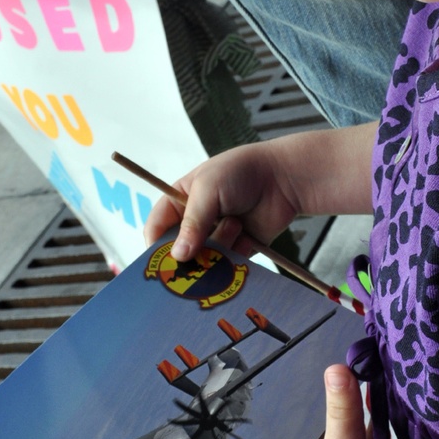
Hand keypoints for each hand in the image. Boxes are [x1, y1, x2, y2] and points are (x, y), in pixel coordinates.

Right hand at [144, 142, 300, 260]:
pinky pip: (227, 266)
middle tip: (200, 252)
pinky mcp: (236, 250)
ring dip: (220, 245)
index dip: (156, 246)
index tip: (161, 262)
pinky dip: (235, 256)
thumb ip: (192, 222)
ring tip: (236, 224)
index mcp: (179, 202)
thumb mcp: (208, 189)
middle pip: (178, 252)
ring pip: (205, 260)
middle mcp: (195, 223)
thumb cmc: (241, 172)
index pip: (157, 229)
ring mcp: (216, 238)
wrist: (283, 178)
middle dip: (188, 255)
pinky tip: (246, 237)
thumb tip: (178, 255)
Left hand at [297, 365, 423, 438]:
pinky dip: (382, 421)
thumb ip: (342, 409)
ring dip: (360, 405)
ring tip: (367, 367)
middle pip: (328, 418)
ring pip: (354, 426)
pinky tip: (389, 398)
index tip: (313, 362)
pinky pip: (377, 437)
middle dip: (337, 393)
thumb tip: (336, 367)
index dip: (304, 392)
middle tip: (347, 357)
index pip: (298, 417)